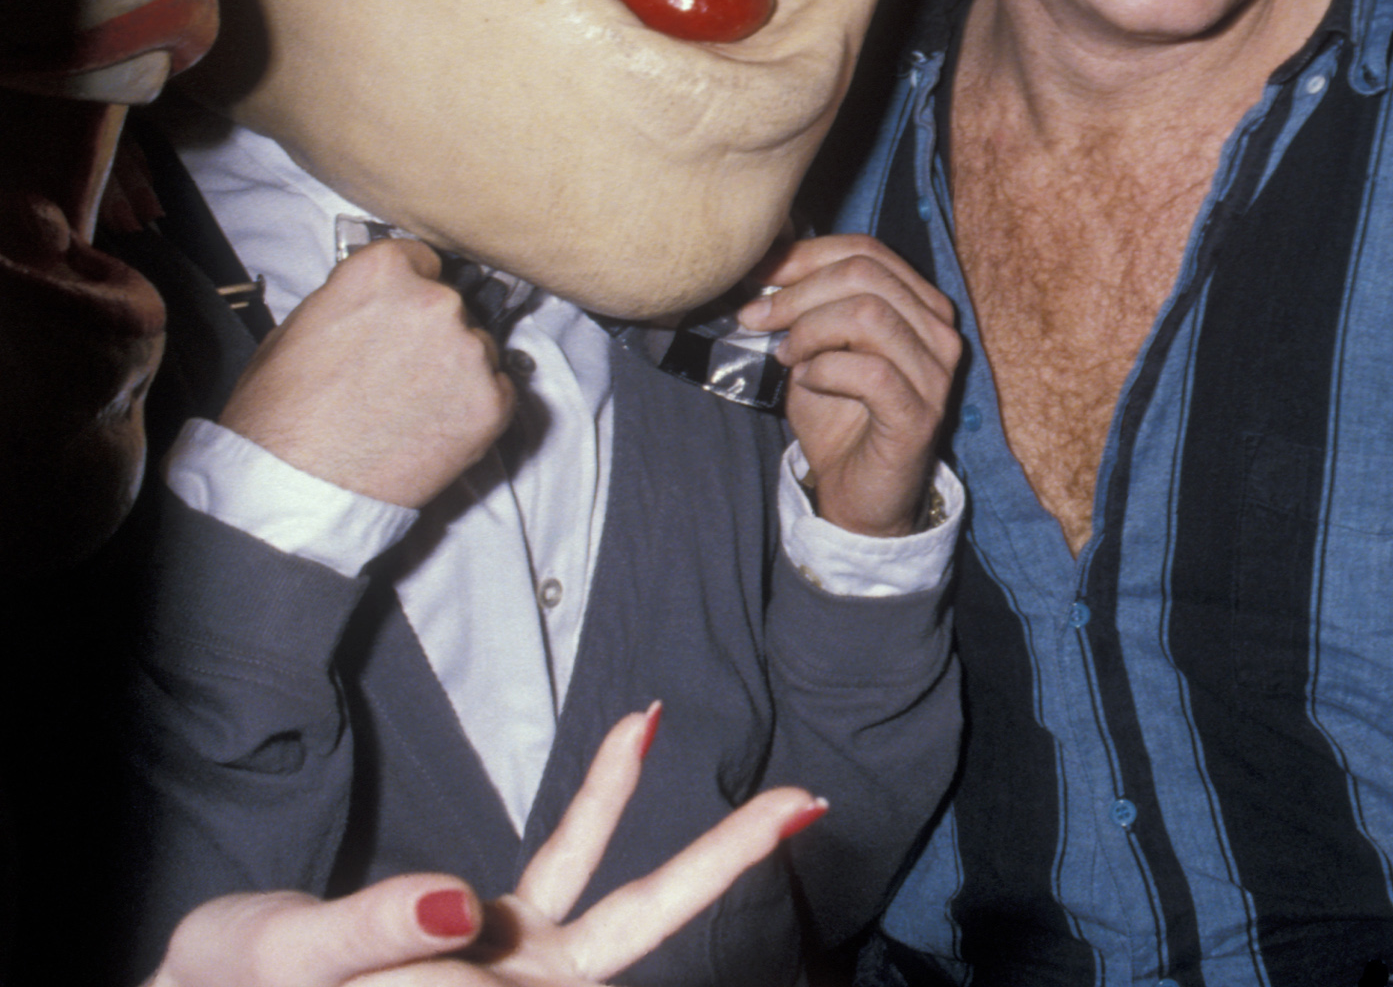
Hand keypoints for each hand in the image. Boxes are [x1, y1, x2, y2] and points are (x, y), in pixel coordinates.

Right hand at [147, 706, 824, 985]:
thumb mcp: (290, 967)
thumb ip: (368, 937)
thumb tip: (457, 905)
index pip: (605, 945)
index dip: (662, 892)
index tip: (726, 849)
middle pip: (641, 925)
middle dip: (721, 866)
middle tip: (806, 802)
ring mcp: (509, 964)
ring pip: (612, 891)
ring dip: (639, 806)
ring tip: (666, 726)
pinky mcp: (485, 931)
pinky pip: (564, 856)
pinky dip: (602, 793)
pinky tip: (637, 728)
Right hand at [218, 238, 515, 508]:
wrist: (296, 490)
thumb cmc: (282, 418)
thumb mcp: (296, 330)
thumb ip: (351, 301)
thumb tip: (376, 302)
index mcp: (382, 274)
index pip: (420, 259)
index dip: (409, 287)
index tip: (402, 311)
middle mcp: (435, 302)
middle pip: (451, 305)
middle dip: (430, 333)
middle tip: (397, 371)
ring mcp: (469, 351)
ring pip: (477, 348)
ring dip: (454, 370)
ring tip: (408, 407)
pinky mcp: (492, 401)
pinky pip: (496, 391)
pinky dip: (472, 407)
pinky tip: (431, 427)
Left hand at [734, 234, 960, 537]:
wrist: (859, 494)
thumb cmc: (838, 416)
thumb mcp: (816, 349)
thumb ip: (804, 307)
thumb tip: (764, 263)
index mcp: (919, 304)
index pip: (867, 250)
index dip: (806, 255)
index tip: (757, 274)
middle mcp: (938, 330)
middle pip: (865, 275)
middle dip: (798, 292)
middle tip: (756, 318)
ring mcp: (935, 372)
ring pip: (867, 315)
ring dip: (810, 331)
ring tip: (786, 356)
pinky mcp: (920, 413)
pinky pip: (869, 372)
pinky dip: (824, 370)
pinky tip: (806, 382)